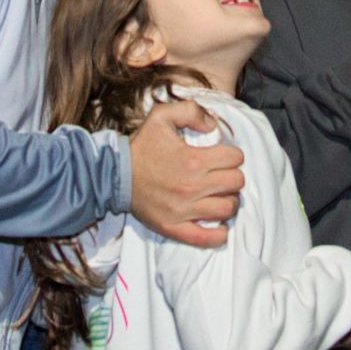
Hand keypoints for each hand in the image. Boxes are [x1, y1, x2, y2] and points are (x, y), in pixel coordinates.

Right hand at [128, 99, 245, 247]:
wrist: (115, 176)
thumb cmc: (141, 146)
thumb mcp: (161, 116)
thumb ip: (191, 111)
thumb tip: (213, 126)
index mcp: (193, 159)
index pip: (235, 158)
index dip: (232, 154)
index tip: (222, 156)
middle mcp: (192, 186)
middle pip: (236, 182)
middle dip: (232, 175)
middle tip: (221, 174)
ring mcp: (184, 210)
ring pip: (228, 208)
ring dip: (228, 200)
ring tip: (219, 194)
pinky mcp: (174, 227)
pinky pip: (208, 238)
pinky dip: (218, 233)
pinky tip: (217, 223)